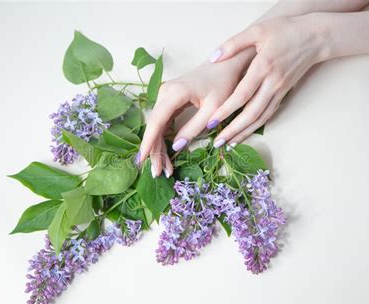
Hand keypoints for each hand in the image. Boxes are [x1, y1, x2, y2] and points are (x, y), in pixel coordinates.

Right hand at [137, 48, 255, 176]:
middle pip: (154, 127)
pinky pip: (162, 122)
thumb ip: (194, 128)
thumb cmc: (224, 85)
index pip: (156, 122)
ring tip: (163, 169)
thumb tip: (176, 147)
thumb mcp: (213, 110)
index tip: (142, 161)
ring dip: (158, 147)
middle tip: (158, 173)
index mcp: (175, 93)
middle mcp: (165, 93)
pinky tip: (166, 154)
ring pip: (157, 126)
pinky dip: (163, 139)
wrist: (226, 64)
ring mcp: (165, 95)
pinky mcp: (169, 100)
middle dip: (154, 151)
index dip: (148, 143)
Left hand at [208, 15, 327, 146]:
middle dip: (233, 130)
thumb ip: (234, 44)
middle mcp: (272, 83)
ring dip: (245, 132)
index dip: (226, 110)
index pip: (242, 95)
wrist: (316, 36)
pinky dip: (257, 126)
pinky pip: (269, 114)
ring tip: (229, 144)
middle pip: (251, 113)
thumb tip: (213, 58)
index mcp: (263, 67)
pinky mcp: (283, 93)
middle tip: (217, 143)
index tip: (212, 122)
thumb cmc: (286, 29)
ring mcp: (279, 90)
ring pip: (261, 117)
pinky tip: (246, 133)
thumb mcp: (258, 30)